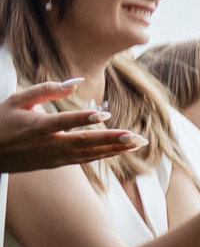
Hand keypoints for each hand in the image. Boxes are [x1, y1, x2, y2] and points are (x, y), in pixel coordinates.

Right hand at [0, 82, 137, 173]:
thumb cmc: (1, 121)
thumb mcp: (17, 100)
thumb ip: (45, 89)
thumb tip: (75, 81)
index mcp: (36, 126)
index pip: (63, 121)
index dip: (83, 118)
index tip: (102, 114)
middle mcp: (47, 144)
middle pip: (84, 142)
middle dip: (112, 140)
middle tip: (136, 137)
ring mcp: (52, 157)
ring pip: (88, 154)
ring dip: (115, 150)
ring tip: (138, 144)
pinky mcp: (55, 164)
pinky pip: (84, 160)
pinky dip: (103, 155)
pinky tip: (121, 150)